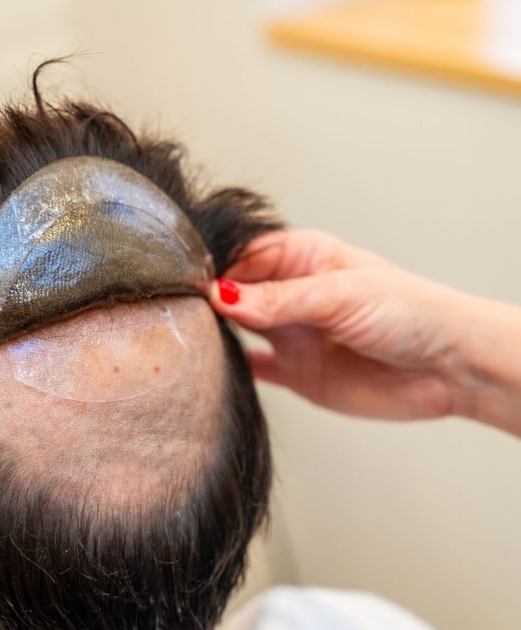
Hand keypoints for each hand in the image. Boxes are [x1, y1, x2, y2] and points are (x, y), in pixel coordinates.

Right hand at [210, 230, 471, 420]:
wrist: (448, 368)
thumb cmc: (410, 312)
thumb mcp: (340, 296)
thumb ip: (280, 300)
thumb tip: (222, 297)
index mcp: (301, 258)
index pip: (242, 257)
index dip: (214, 269)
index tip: (189, 286)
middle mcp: (290, 294)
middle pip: (234, 293)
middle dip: (209, 301)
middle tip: (181, 313)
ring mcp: (290, 334)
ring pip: (238, 330)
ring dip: (216, 334)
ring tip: (190, 337)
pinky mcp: (295, 372)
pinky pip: (253, 368)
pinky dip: (233, 369)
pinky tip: (212, 368)